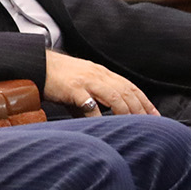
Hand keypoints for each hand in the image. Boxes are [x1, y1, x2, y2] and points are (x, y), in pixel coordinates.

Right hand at [43, 51, 157, 116]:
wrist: (35, 64)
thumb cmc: (56, 77)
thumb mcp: (80, 86)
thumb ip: (92, 101)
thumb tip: (100, 121)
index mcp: (101, 73)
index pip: (130, 86)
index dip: (145, 101)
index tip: (155, 115)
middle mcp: (97, 75)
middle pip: (126, 91)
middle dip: (141, 109)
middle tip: (150, 124)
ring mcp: (86, 81)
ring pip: (115, 96)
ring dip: (127, 112)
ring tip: (134, 125)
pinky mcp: (73, 88)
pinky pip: (90, 104)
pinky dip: (100, 116)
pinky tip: (105, 125)